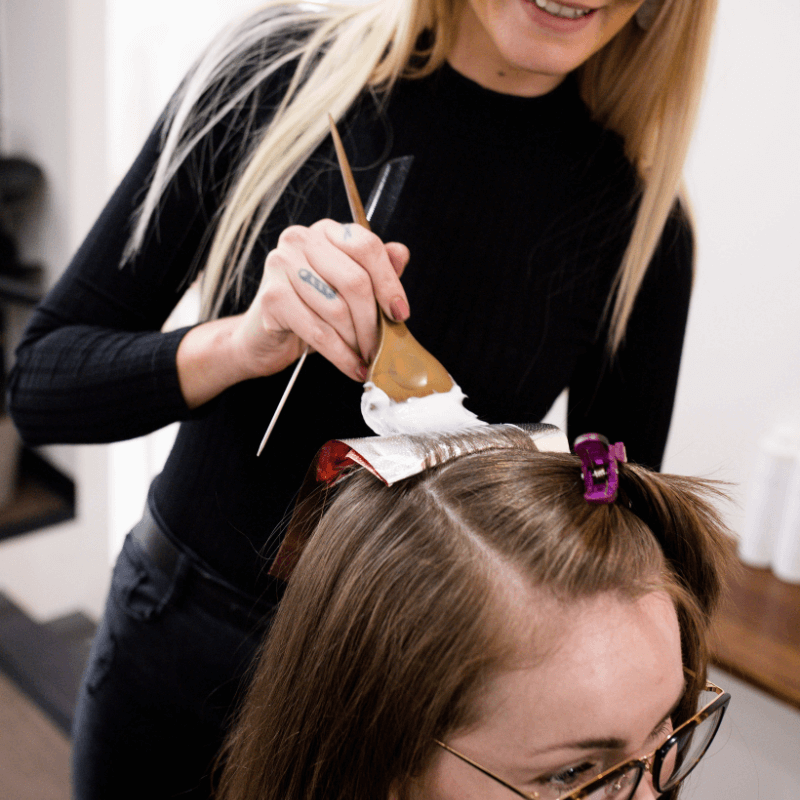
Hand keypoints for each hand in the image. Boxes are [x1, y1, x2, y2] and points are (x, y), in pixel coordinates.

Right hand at [232, 219, 409, 382]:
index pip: (367, 247)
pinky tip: (353, 367)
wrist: (264, 338)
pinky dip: (341, 355)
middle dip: (373, 321)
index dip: (389, 283)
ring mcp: (282, 265)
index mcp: (326, 231)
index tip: (400, 314)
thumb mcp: (348, 289)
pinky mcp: (272, 297)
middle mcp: (301, 239)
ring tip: (365, 357)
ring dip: (357, 341)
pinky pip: (319, 331)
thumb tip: (401, 253)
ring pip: (338, 309)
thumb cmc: (311, 310)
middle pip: (355, 281)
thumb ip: (375, 269)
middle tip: (381, 346)